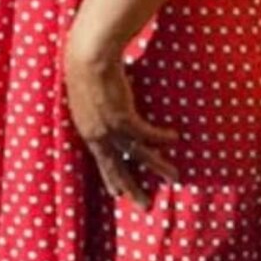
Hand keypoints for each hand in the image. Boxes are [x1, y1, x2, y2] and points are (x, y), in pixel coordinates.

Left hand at [62, 32, 176, 206]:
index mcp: (86, 129)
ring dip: (157, 166)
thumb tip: (107, 102)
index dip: (110, 177)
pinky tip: (175, 138)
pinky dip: (161, 137)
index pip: (101, 160)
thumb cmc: (86, 65)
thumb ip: (96, 103)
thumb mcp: (88, 91)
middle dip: (131, 188)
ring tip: (174, 177)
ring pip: (136, 155)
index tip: (117, 192)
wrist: (88, 55)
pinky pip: (146, 134)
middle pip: (115, 168)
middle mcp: (96, 134)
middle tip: (144, 205)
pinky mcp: (122, 117)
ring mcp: (108, 128)